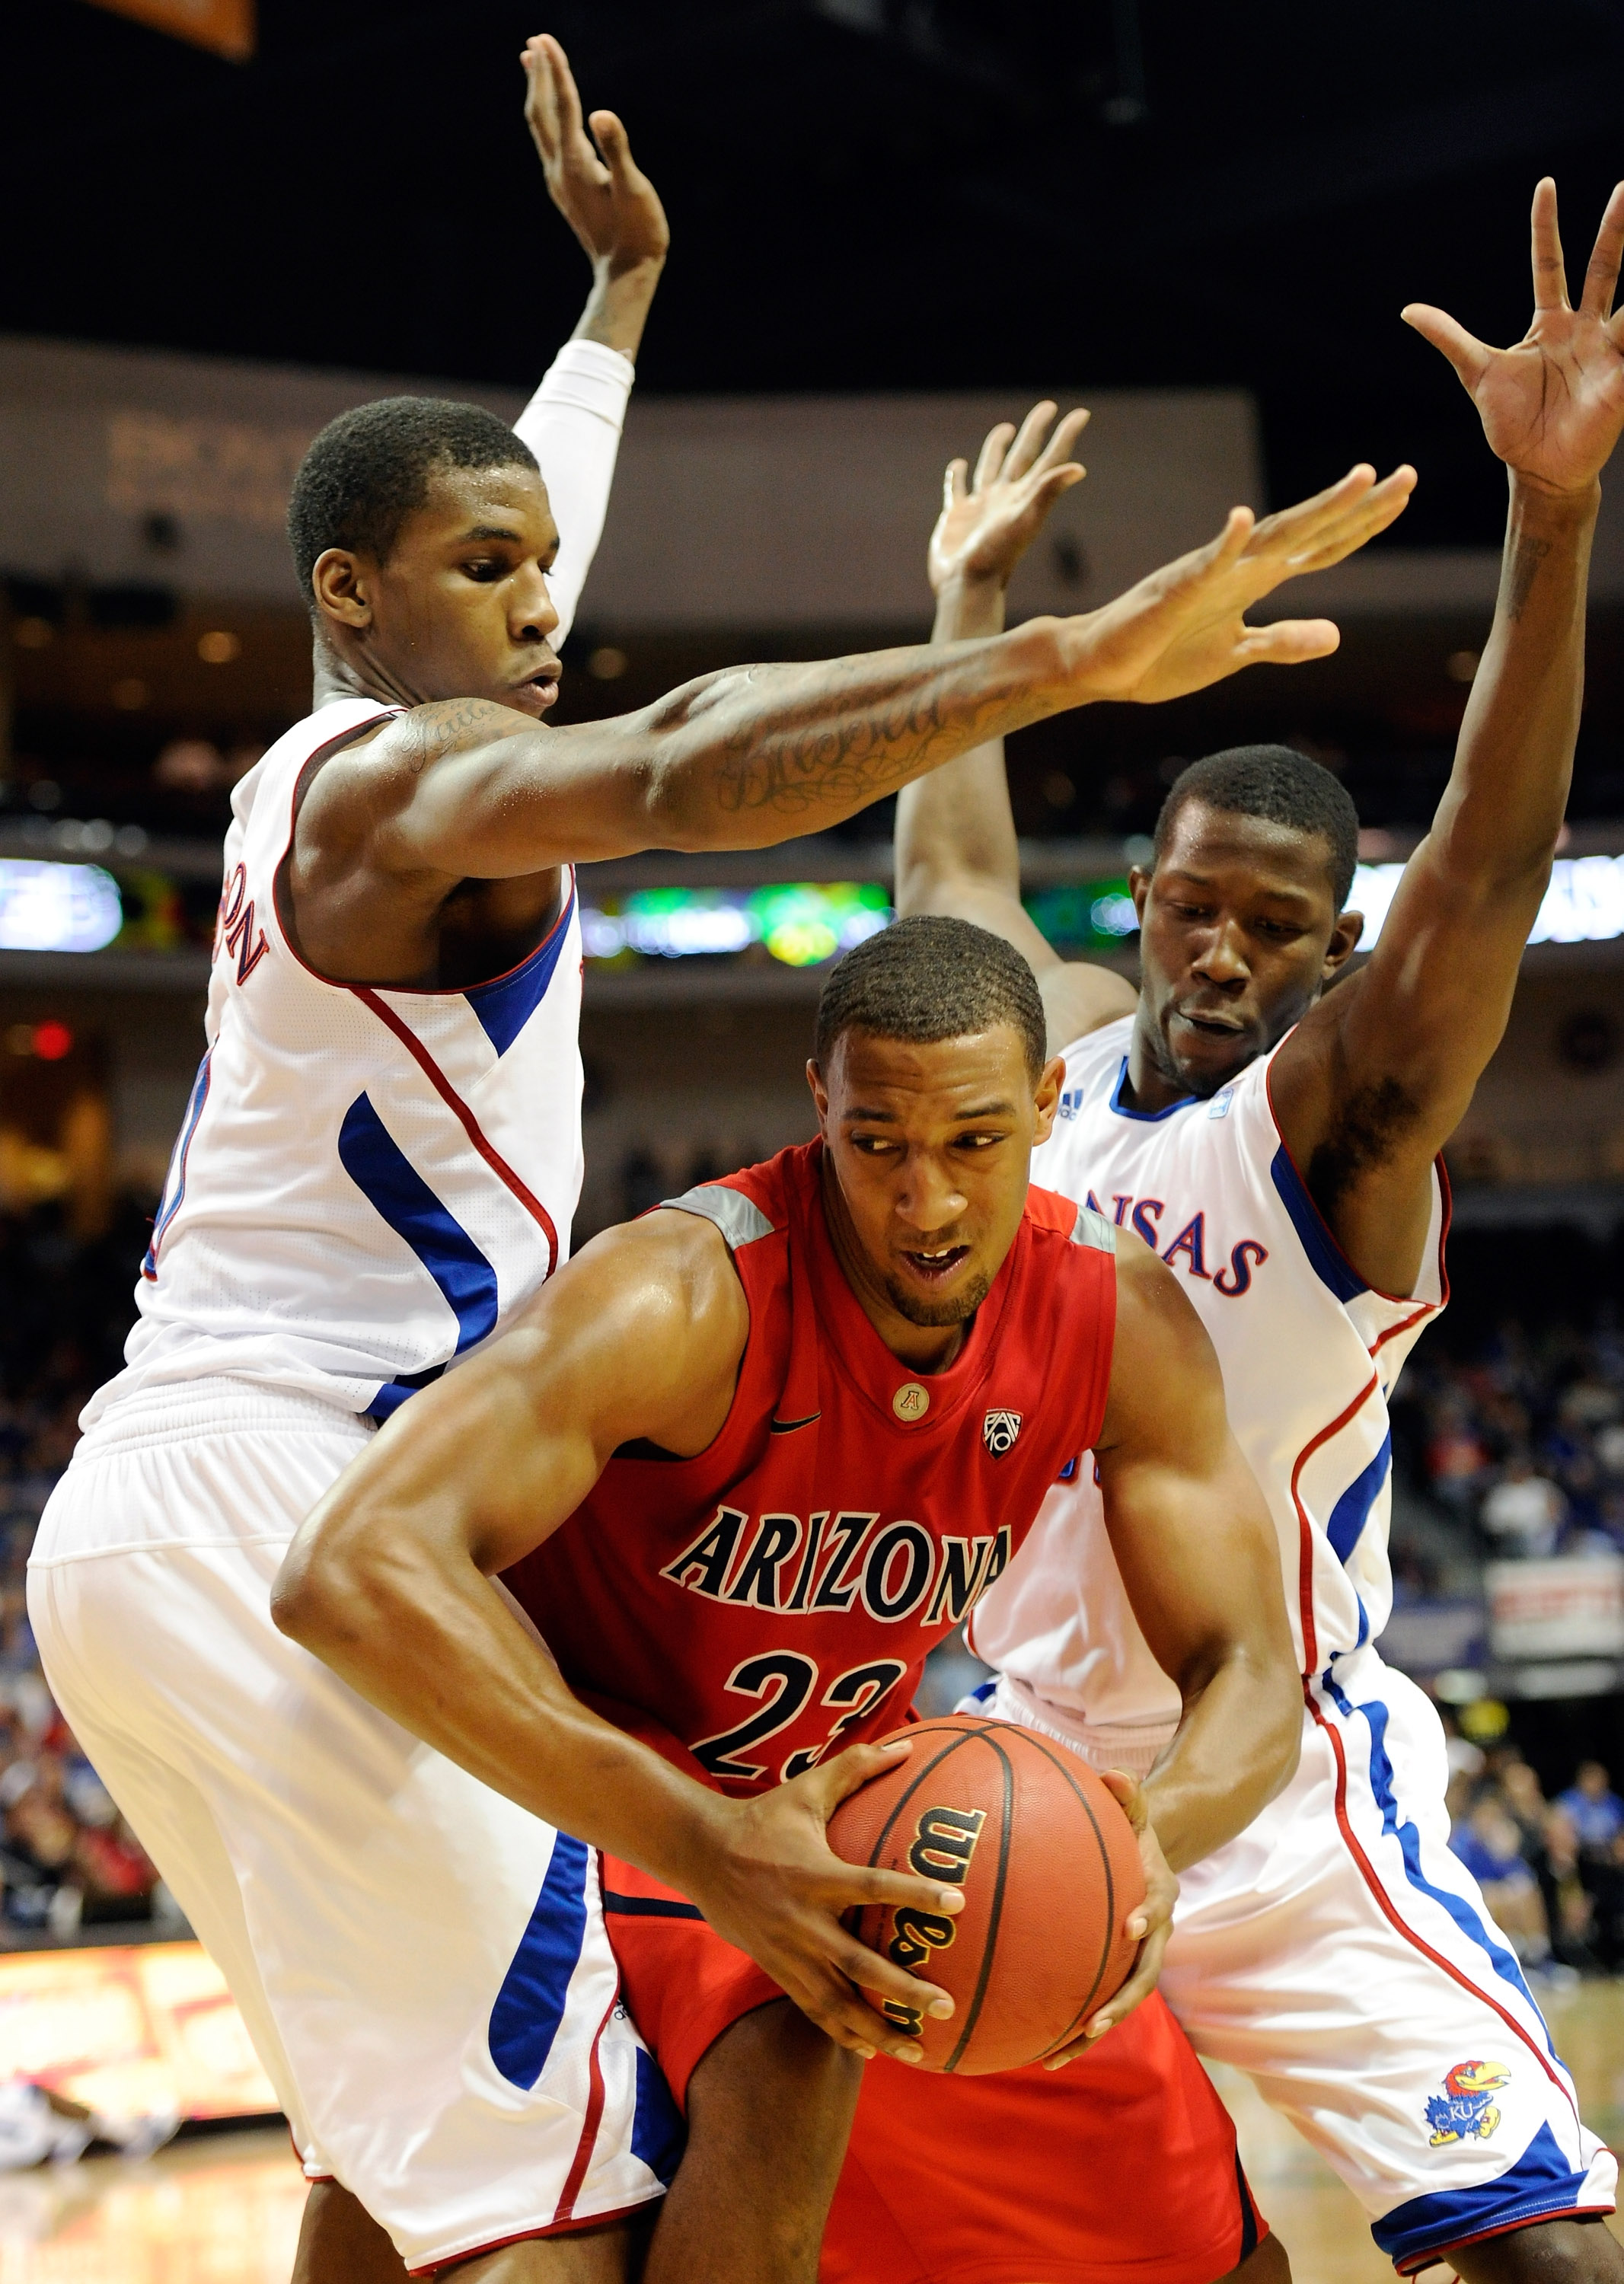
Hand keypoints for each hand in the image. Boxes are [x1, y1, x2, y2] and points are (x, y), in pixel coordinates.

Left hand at [521, 32, 668, 277]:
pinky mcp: (565, 190)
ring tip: (532, 63)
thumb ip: (617, 150)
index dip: (556, 71)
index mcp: (576, 165)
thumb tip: (600, 113)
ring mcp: (559, 182)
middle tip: (534, 41)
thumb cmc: (638, 234)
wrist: (625, 276)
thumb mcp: (634, 190)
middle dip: (539, 76)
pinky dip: (546, 117)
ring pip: (541, 127)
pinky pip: (549, 143)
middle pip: (542, 113)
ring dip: (537, 93)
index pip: (564, 107)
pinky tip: (552, 114)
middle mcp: (559, 171)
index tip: (546, 39)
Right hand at [684, 1739, 965, 2065]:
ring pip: (837, 2002)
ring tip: (919, 2049)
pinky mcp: (777, 1969)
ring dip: (878, 2028)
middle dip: (904, 1989)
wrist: (701, 1854)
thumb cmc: (764, 1817)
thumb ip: (857, 1768)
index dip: (917, 1894)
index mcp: (817, 1874)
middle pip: (860, 1965)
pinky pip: (814, 2009)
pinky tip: (874, 2050)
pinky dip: (843, 2032)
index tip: (958, 1903)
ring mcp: (789, 1952)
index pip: (875, 1886)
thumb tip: (906, 1747)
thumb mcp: (808, 1789)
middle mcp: (804, 1920)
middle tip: (946, 2004)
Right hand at [929, 402, 1089, 596]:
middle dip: (1035, 431)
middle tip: (1047, 406)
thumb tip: (1079, 468)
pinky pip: (958, 488)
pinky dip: (957, 476)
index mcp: (1024, 496)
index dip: (1065, 435)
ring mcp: (981, 506)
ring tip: (1006, 429)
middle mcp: (1005, 498)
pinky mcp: (957, 516)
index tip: (1081, 413)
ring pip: (991, 467)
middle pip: (1023, 456)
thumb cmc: (997, 556)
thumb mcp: (1026, 521)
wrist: (965, 586)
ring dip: (998, 447)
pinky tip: (958, 466)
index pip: (1049, 459)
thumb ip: (1048, 491)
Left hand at [1042, 1771, 1175, 2066]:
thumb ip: (1128, 1792)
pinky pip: (1097, 2003)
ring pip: (1119, 2002)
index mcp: (1159, 1894)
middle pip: (1144, 1977)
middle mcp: (1153, 1935)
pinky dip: (1073, 2029)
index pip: (1159, 1907)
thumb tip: (1115, 1775)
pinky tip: (1040, 2051)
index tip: (1130, 1926)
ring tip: (1055, 2057)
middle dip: (1119, 2004)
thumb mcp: (1135, 1806)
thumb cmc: (1131, 1828)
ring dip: (1093, 2031)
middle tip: (1092, 2024)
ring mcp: (1137, 1958)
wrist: (1146, 1855)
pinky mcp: (1116, 1971)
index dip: (1148, 1917)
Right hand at [1052, 461, 1415, 705]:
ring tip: (1359, 479)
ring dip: (1318, 508)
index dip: (1363, 524)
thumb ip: (1284, 642)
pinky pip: (1202, 567)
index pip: (1321, 547)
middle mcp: (1240, 567)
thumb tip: (1337, 635)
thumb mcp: (1237, 654)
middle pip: (1312, 531)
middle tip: (1408, 475)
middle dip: (1360, 506)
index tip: (1402, 495)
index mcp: (1255, 580)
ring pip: (1273, 536)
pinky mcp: (1174, 592)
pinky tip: (1241, 519)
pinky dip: (1224, 544)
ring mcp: (1209, 575)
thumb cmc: (1161, 656)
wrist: (1101, 667)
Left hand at [1404, 178, 1623, 497]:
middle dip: (1615, 228)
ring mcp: (1607, 351)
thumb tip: (1408, 311)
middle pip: (1603, 267)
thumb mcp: (1477, 373)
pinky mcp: (1622, 380)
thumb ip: (1450, 339)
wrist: (1537, 470)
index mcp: (1550, 323)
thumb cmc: (1512, 424)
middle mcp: (1584, 329)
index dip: (1545, 227)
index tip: (1546, 186)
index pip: (1550, 263)